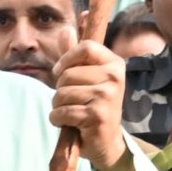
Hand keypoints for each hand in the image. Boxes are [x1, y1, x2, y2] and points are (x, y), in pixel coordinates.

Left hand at [48, 42, 133, 170]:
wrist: (107, 141)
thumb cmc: (94, 105)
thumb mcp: (87, 77)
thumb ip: (74, 54)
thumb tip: (65, 29)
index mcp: (114, 63)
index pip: (86, 47)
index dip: (66, 59)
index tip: (60, 72)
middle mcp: (114, 78)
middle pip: (68, 74)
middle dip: (60, 89)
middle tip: (71, 100)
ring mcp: (107, 97)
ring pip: (62, 94)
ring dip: (58, 106)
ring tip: (70, 112)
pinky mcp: (97, 116)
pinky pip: (63, 112)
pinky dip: (58, 119)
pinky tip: (68, 123)